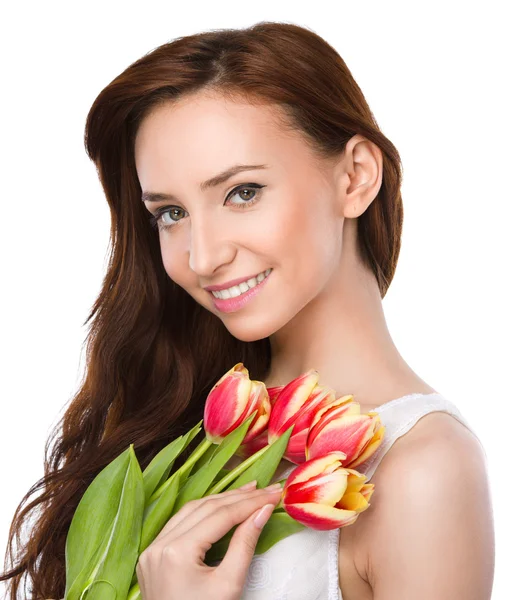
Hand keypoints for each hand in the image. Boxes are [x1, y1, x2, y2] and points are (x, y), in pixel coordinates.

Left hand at [136, 480, 282, 599]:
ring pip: (191, 511)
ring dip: (221, 500)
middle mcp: (159, 545)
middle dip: (239, 497)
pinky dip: (203, 513)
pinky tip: (221, 507)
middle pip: (206, 508)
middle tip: (266, 490)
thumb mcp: (229, 585)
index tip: (273, 495)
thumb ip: (245, 544)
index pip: (221, 516)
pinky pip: (180, 523)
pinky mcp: (152, 556)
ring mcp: (152, 550)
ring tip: (248, 492)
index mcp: (177, 553)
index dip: (250, 503)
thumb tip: (263, 511)